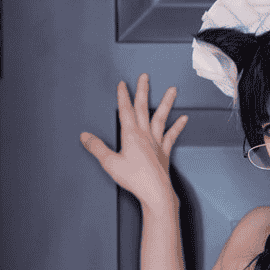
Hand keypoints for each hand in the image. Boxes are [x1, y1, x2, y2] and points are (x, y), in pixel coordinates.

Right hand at [80, 73, 187, 208]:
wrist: (156, 192)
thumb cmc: (135, 179)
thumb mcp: (110, 163)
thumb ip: (97, 148)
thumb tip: (85, 137)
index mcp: (131, 135)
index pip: (125, 110)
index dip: (123, 96)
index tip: (122, 84)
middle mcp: (145, 135)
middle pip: (143, 108)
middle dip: (143, 91)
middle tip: (145, 77)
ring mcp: (157, 142)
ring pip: (161, 117)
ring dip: (167, 102)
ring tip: (173, 90)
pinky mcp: (165, 152)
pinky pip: (172, 135)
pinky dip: (178, 126)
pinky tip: (184, 119)